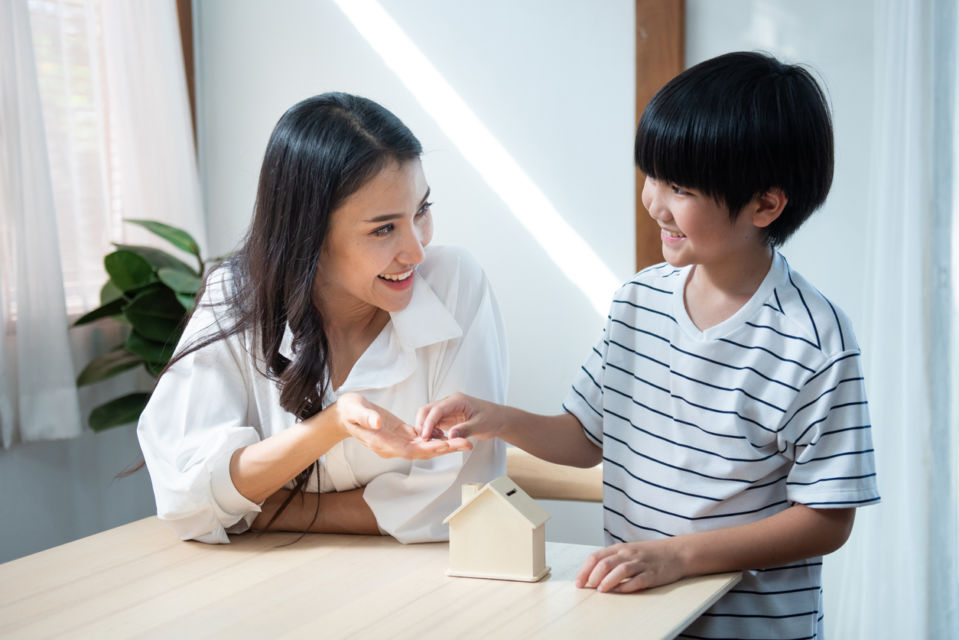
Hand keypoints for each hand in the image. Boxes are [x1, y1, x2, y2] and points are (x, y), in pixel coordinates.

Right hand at [332, 392, 471, 459]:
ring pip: (425, 446)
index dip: (429, 448)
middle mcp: (393, 446)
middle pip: (423, 451)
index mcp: (383, 442)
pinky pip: (421, 438)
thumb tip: (378, 423)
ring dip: (444, 444)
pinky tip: (449, 434)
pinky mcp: (401, 434)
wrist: (344, 414)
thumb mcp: (355, 409)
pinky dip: (435, 437)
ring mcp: (397, 442)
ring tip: (465, 440)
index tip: (447, 445)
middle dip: (445, 448)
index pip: (410, 449)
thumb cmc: (349, 410)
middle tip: (467, 444)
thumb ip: (366, 417)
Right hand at [415, 392, 503, 441]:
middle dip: (422, 424)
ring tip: (429, 442)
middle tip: (422, 440)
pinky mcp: (447, 418)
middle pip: (428, 410)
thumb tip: (450, 435)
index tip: (425, 435)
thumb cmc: (492, 418)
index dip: (429, 422)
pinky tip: (435, 440)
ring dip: (425, 429)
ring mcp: (447, 410)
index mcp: (457, 400)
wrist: (498, 419)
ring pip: (428, 417)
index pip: (437, 409)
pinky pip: (434, 424)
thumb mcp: (480, 425)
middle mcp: (449, 403)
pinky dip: (431, 432)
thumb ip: (465, 429)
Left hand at [575, 539, 685, 592]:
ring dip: (608, 581)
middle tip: (588, 587)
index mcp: (620, 548)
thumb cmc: (649, 554)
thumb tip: (591, 574)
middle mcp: (628, 554)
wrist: (676, 552)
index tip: (578, 582)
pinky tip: (619, 591)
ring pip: (620, 570)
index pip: (596, 557)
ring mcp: (640, 564)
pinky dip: (627, 587)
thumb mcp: (628, 551)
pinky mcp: (652, 574)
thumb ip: (612, 560)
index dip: (585, 570)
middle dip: (593, 577)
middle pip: (605, 563)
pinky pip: (637, 581)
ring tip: (601, 590)